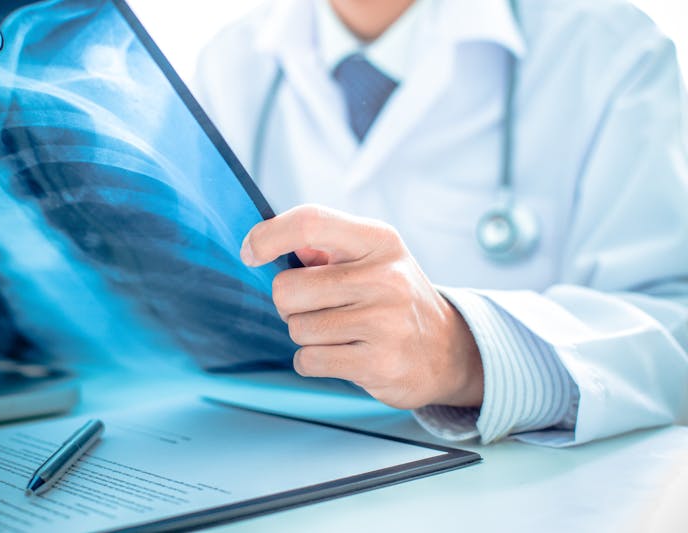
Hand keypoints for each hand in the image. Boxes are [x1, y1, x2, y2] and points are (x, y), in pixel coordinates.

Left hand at [241, 205, 483, 409]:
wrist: (448, 350)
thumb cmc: (395, 298)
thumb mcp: (372, 257)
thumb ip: (325, 246)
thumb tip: (267, 241)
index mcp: (378, 240)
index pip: (310, 222)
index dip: (268, 236)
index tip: (250, 254)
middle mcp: (384, 277)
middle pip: (288, 288)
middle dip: (289, 304)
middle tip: (316, 308)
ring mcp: (384, 321)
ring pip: (297, 329)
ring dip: (306, 335)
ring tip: (340, 332)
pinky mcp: (379, 362)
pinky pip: (309, 360)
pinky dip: (313, 361)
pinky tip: (342, 354)